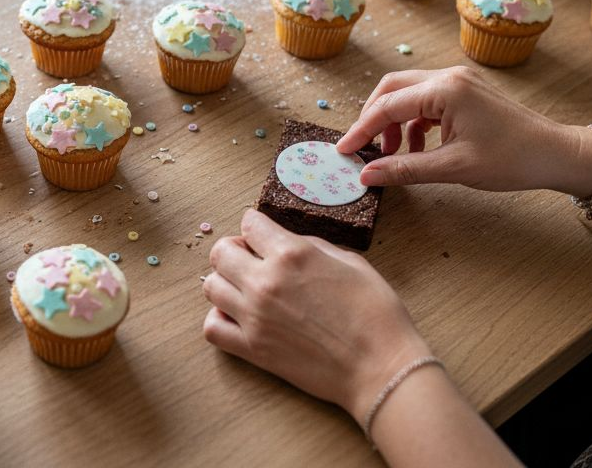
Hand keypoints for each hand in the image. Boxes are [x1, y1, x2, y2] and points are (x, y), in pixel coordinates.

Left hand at [202, 208, 431, 422]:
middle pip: (220, 252)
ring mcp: (254, 317)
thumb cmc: (376, 313)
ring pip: (210, 286)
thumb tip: (288, 243)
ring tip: (244, 288)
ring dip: (224, 282)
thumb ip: (312, 246)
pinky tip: (237, 317)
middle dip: (233, 250)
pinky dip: (218, 319)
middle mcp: (265, 281)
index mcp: (292, 254)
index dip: (256, 226)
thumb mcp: (350, 261)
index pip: (248, 223)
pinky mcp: (253, 349)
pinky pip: (212, 328)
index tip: (262, 235)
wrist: (381, 368)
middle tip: (251, 259)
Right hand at [335, 66, 586, 193]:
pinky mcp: (467, 93)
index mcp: (445, 89)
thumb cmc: (513, 159)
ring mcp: (459, 82)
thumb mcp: (454, 167)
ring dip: (394, 122)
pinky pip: (427, 102)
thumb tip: (367, 175)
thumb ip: (405, 168)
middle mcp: (449, 77)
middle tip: (361, 148)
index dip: (361, 130)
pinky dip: (414, 123)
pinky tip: (418, 148)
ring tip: (393, 154)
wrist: (558, 154)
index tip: (343, 151)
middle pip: (392, 89)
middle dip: (373, 119)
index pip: (387, 105)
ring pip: (408, 95)